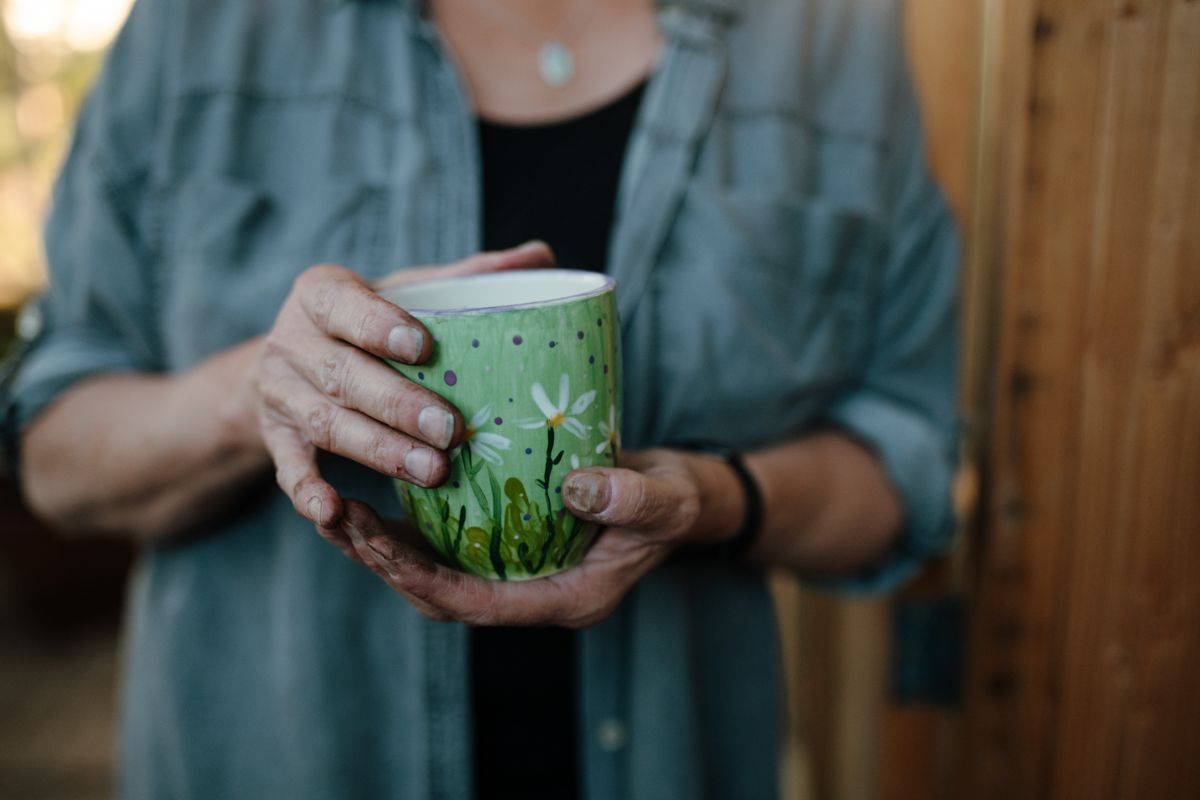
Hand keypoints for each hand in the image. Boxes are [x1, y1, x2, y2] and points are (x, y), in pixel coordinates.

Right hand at [253, 242, 554, 530]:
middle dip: (398, 405)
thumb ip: (466, 278)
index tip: (424, 347)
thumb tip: (541, 254)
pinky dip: (308, 491)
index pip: (345, 306)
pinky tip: (332, 510)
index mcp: (321, 294)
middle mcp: (291, 341)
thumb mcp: (405, 293)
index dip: (379, 326)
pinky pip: (290, 468)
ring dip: (380, 451)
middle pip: (343, 376)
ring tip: (433, 472)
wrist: (291, 364)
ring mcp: (281, 394)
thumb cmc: (366, 324)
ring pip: (327, 426)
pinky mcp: (277, 439)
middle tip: (451, 430)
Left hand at [326, 449, 736, 627]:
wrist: (679, 495)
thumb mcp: (667, 499)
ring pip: (432, 571)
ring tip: (331, 505)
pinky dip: (403, 524)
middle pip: (439, 593)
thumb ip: (632, 498)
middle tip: (332, 516)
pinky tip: (371, 490)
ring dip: (380, 545)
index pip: (480, 605)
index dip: (423, 578)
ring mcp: (513, 569)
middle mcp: (527, 592)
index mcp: (562, 598)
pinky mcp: (504, 540)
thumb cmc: (676, 501)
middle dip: (382, 561)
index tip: (376, 543)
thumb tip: (576, 486)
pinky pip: (444, 544)